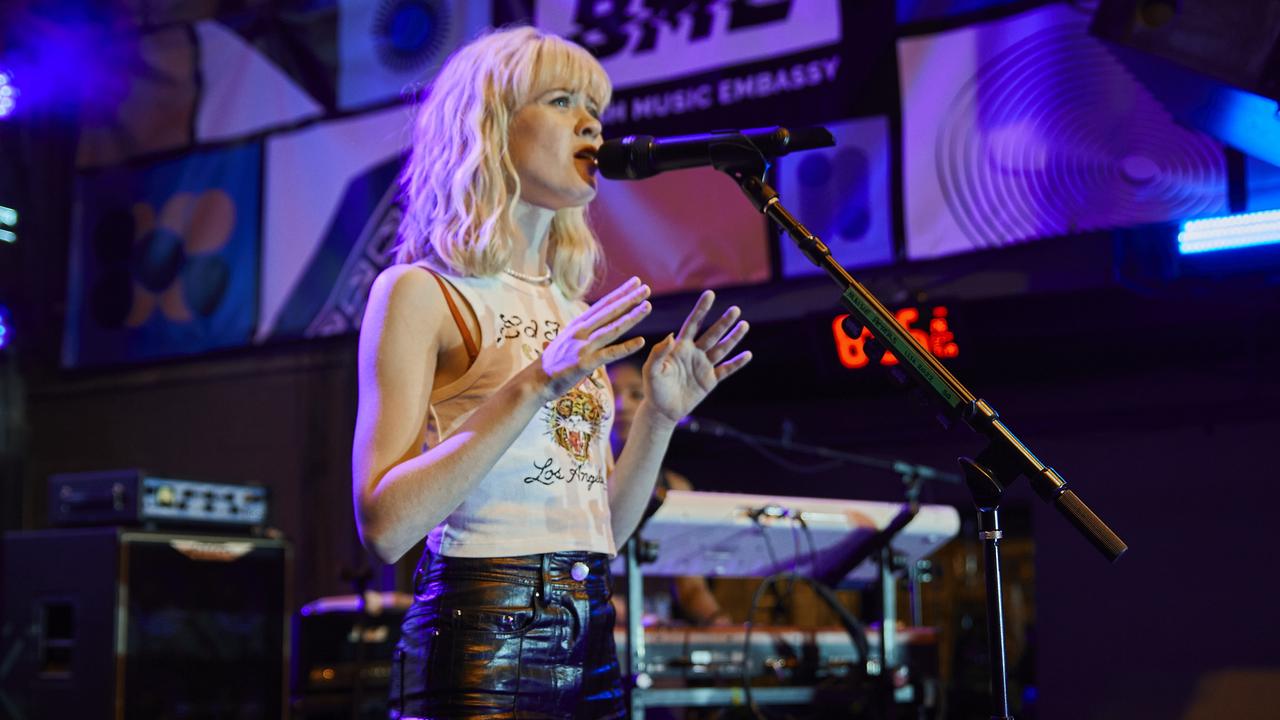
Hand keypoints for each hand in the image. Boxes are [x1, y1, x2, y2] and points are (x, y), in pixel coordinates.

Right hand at [536, 277, 649, 400]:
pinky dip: (626, 348)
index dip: (621, 293)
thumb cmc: (552, 363)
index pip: (604, 305)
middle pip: (610, 312)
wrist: (535, 381)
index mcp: (578, 325)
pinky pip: (609, 354)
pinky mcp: (585, 363)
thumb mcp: (566, 340)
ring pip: (612, 329)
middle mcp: (581, 332)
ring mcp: (583, 346)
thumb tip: (589, 322)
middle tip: (647, 288)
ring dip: (631, 317)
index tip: (636, 282)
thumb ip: (581, 331)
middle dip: (629, 299)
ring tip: (647, 306)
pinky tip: (641, 342)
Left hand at [643, 290, 750, 424]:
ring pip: (722, 349)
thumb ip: (658, 353)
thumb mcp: (651, 371)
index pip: (693, 324)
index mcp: (680, 347)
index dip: (701, 309)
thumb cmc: (653, 389)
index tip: (710, 294)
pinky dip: (737, 363)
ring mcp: (704, 366)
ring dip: (733, 337)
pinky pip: (726, 370)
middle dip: (723, 322)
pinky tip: (747, 354)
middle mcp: (694, 353)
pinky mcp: (710, 381)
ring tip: (744, 325)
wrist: (662, 410)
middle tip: (736, 309)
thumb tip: (670, 336)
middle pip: (712, 334)